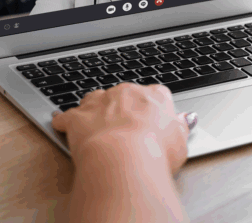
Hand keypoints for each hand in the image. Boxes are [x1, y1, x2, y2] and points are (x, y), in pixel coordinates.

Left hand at [51, 83, 190, 174]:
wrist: (123, 158)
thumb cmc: (154, 151)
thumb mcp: (180, 142)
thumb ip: (181, 127)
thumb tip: (188, 119)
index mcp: (154, 97)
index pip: (156, 95)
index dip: (153, 109)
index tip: (152, 121)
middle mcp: (126, 93)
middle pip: (123, 95)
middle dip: (123, 108)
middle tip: (126, 129)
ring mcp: (100, 103)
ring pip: (95, 99)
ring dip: (95, 110)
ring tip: (96, 125)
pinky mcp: (77, 117)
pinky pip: (67, 116)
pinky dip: (64, 121)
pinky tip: (64, 126)